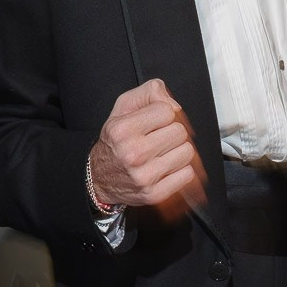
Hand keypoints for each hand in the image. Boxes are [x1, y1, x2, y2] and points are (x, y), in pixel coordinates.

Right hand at [89, 79, 205, 218]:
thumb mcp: (123, 108)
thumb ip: (149, 93)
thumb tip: (174, 104)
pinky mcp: (154, 193)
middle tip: (159, 138)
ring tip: (162, 154)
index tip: (155, 122)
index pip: (167, 111)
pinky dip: (181, 171)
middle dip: (172, 133)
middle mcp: (133, 154)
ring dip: (178, 151)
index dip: (164, 114)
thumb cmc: (115, 142)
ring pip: (187, 152)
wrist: (100, 178)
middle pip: (180, 132)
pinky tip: (166, 168)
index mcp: (123, 130)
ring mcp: (144, 176)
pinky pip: (187, 175)